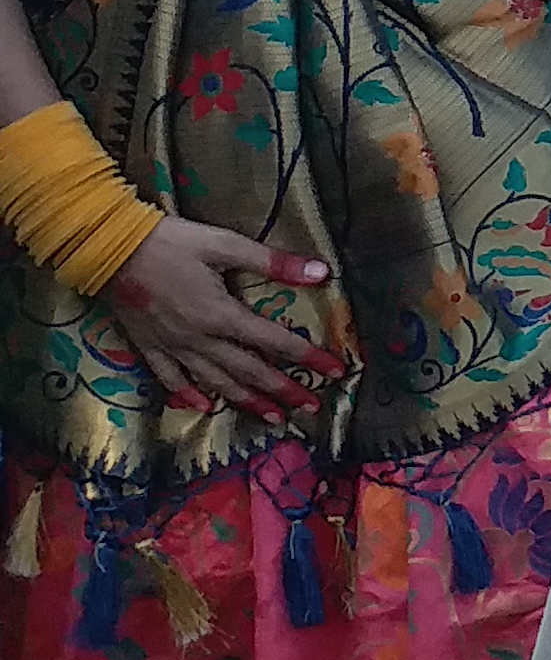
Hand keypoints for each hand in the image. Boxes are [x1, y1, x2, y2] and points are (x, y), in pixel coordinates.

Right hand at [104, 218, 336, 416]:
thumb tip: (321, 273)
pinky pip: (171, 378)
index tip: (335, 373)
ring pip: (215, 381)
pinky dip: (189, 394)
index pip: (275, 343)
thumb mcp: (225, 244)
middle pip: (249, 371)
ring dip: (246, 400)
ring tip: (272, 417)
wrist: (106, 249)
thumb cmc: (169, 242)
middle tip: (310, 407)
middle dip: (283, 390)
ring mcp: (171, 346)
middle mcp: (198, 339)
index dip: (308, 358)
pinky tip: (204, 406)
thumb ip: (273, 262)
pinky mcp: (147, 346)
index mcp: (221, 315)